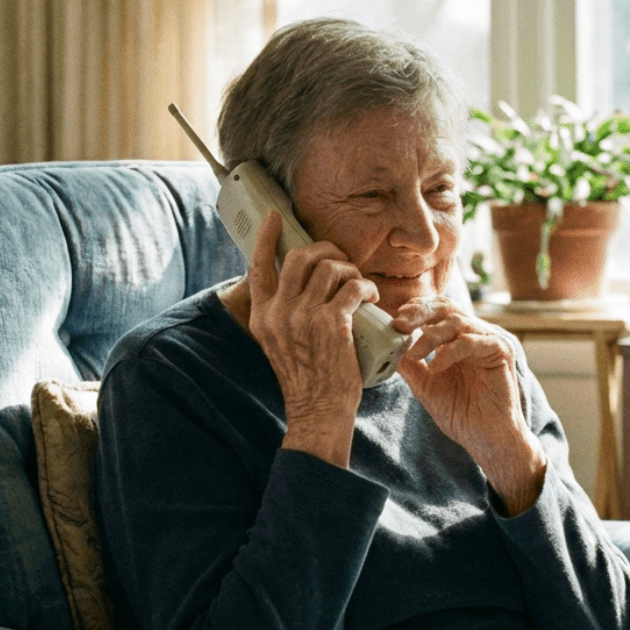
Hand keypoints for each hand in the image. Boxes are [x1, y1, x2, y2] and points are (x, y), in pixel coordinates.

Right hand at [245, 210, 377, 468]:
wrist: (317, 412)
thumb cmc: (305, 378)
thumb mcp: (278, 344)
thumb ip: (281, 316)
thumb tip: (299, 285)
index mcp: (261, 317)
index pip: (258, 266)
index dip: (267, 237)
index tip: (276, 217)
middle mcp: (278, 314)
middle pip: (299, 258)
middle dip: (325, 250)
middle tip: (340, 259)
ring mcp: (303, 318)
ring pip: (329, 269)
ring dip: (350, 270)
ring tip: (359, 284)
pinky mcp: (331, 325)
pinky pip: (352, 288)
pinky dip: (366, 287)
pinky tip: (371, 295)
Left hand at [392, 298, 545, 514]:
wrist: (485, 439)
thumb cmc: (460, 413)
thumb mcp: (425, 385)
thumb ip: (409, 365)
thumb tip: (384, 346)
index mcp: (455, 339)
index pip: (435, 311)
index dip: (414, 309)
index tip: (394, 320)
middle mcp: (472, 335)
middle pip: (446, 307)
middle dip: (420, 312)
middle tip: (399, 323)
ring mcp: (488, 340)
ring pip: (457, 321)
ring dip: (431, 335)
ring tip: (414, 354)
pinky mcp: (501, 351)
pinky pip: (473, 341)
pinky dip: (450, 351)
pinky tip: (435, 367)